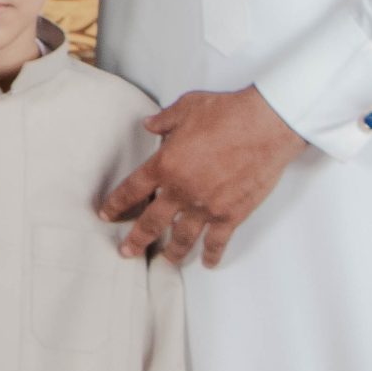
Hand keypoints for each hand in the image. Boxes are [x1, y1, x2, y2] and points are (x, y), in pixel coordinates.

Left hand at [100, 85, 305, 265]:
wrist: (265, 127)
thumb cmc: (228, 113)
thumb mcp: (187, 107)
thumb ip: (164, 120)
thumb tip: (149, 124)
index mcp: (165, 165)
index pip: (131, 190)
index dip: (116, 204)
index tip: (106, 214)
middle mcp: (181, 190)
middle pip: (151, 222)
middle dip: (136, 239)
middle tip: (126, 251)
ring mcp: (206, 206)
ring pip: (182, 238)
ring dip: (171, 252)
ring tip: (165, 261)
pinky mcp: (231, 214)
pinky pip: (217, 241)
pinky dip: (211, 254)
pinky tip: (207, 262)